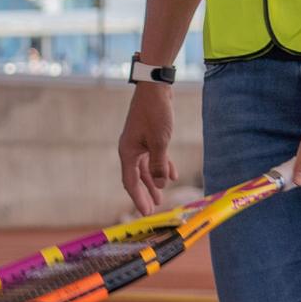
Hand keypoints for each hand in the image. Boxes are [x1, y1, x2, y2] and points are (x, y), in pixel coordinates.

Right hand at [117, 83, 177, 214]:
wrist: (155, 88)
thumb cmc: (155, 113)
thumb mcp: (160, 141)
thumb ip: (159, 164)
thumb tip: (160, 184)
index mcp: (128, 152)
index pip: (131, 182)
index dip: (138, 198)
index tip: (145, 213)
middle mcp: (131, 149)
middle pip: (137, 177)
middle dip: (145, 193)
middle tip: (152, 209)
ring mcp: (139, 143)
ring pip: (146, 168)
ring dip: (154, 181)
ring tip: (162, 196)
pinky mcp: (149, 137)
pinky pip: (154, 157)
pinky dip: (162, 166)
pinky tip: (172, 175)